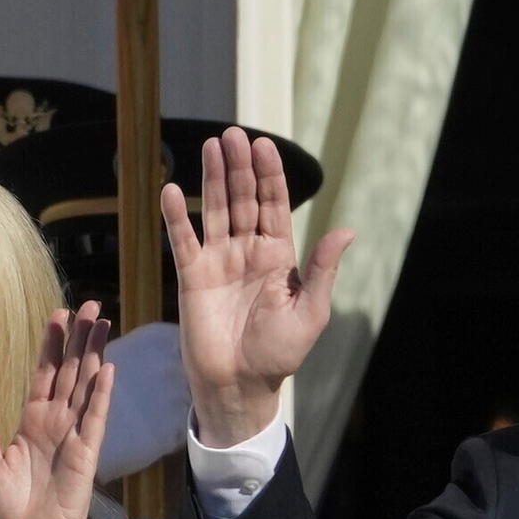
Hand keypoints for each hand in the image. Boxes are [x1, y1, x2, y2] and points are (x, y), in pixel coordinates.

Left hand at [0, 302, 116, 518]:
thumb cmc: (12, 508)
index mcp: (33, 422)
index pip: (45, 374)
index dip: (52, 345)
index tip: (59, 316)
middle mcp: (56, 422)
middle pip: (72, 371)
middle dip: (81, 338)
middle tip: (92, 306)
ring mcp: (74, 435)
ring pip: (86, 385)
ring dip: (95, 354)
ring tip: (104, 324)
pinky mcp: (86, 452)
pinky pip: (94, 418)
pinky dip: (100, 394)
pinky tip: (106, 369)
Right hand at [156, 127, 354, 446]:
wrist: (241, 384)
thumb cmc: (279, 353)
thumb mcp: (310, 312)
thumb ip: (322, 270)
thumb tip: (346, 231)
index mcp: (279, 257)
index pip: (274, 206)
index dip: (270, 175)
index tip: (264, 145)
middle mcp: (248, 252)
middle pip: (243, 199)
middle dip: (239, 167)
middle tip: (232, 134)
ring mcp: (219, 261)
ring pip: (216, 210)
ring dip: (212, 178)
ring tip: (210, 145)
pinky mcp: (192, 276)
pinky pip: (183, 239)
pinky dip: (176, 215)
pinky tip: (172, 188)